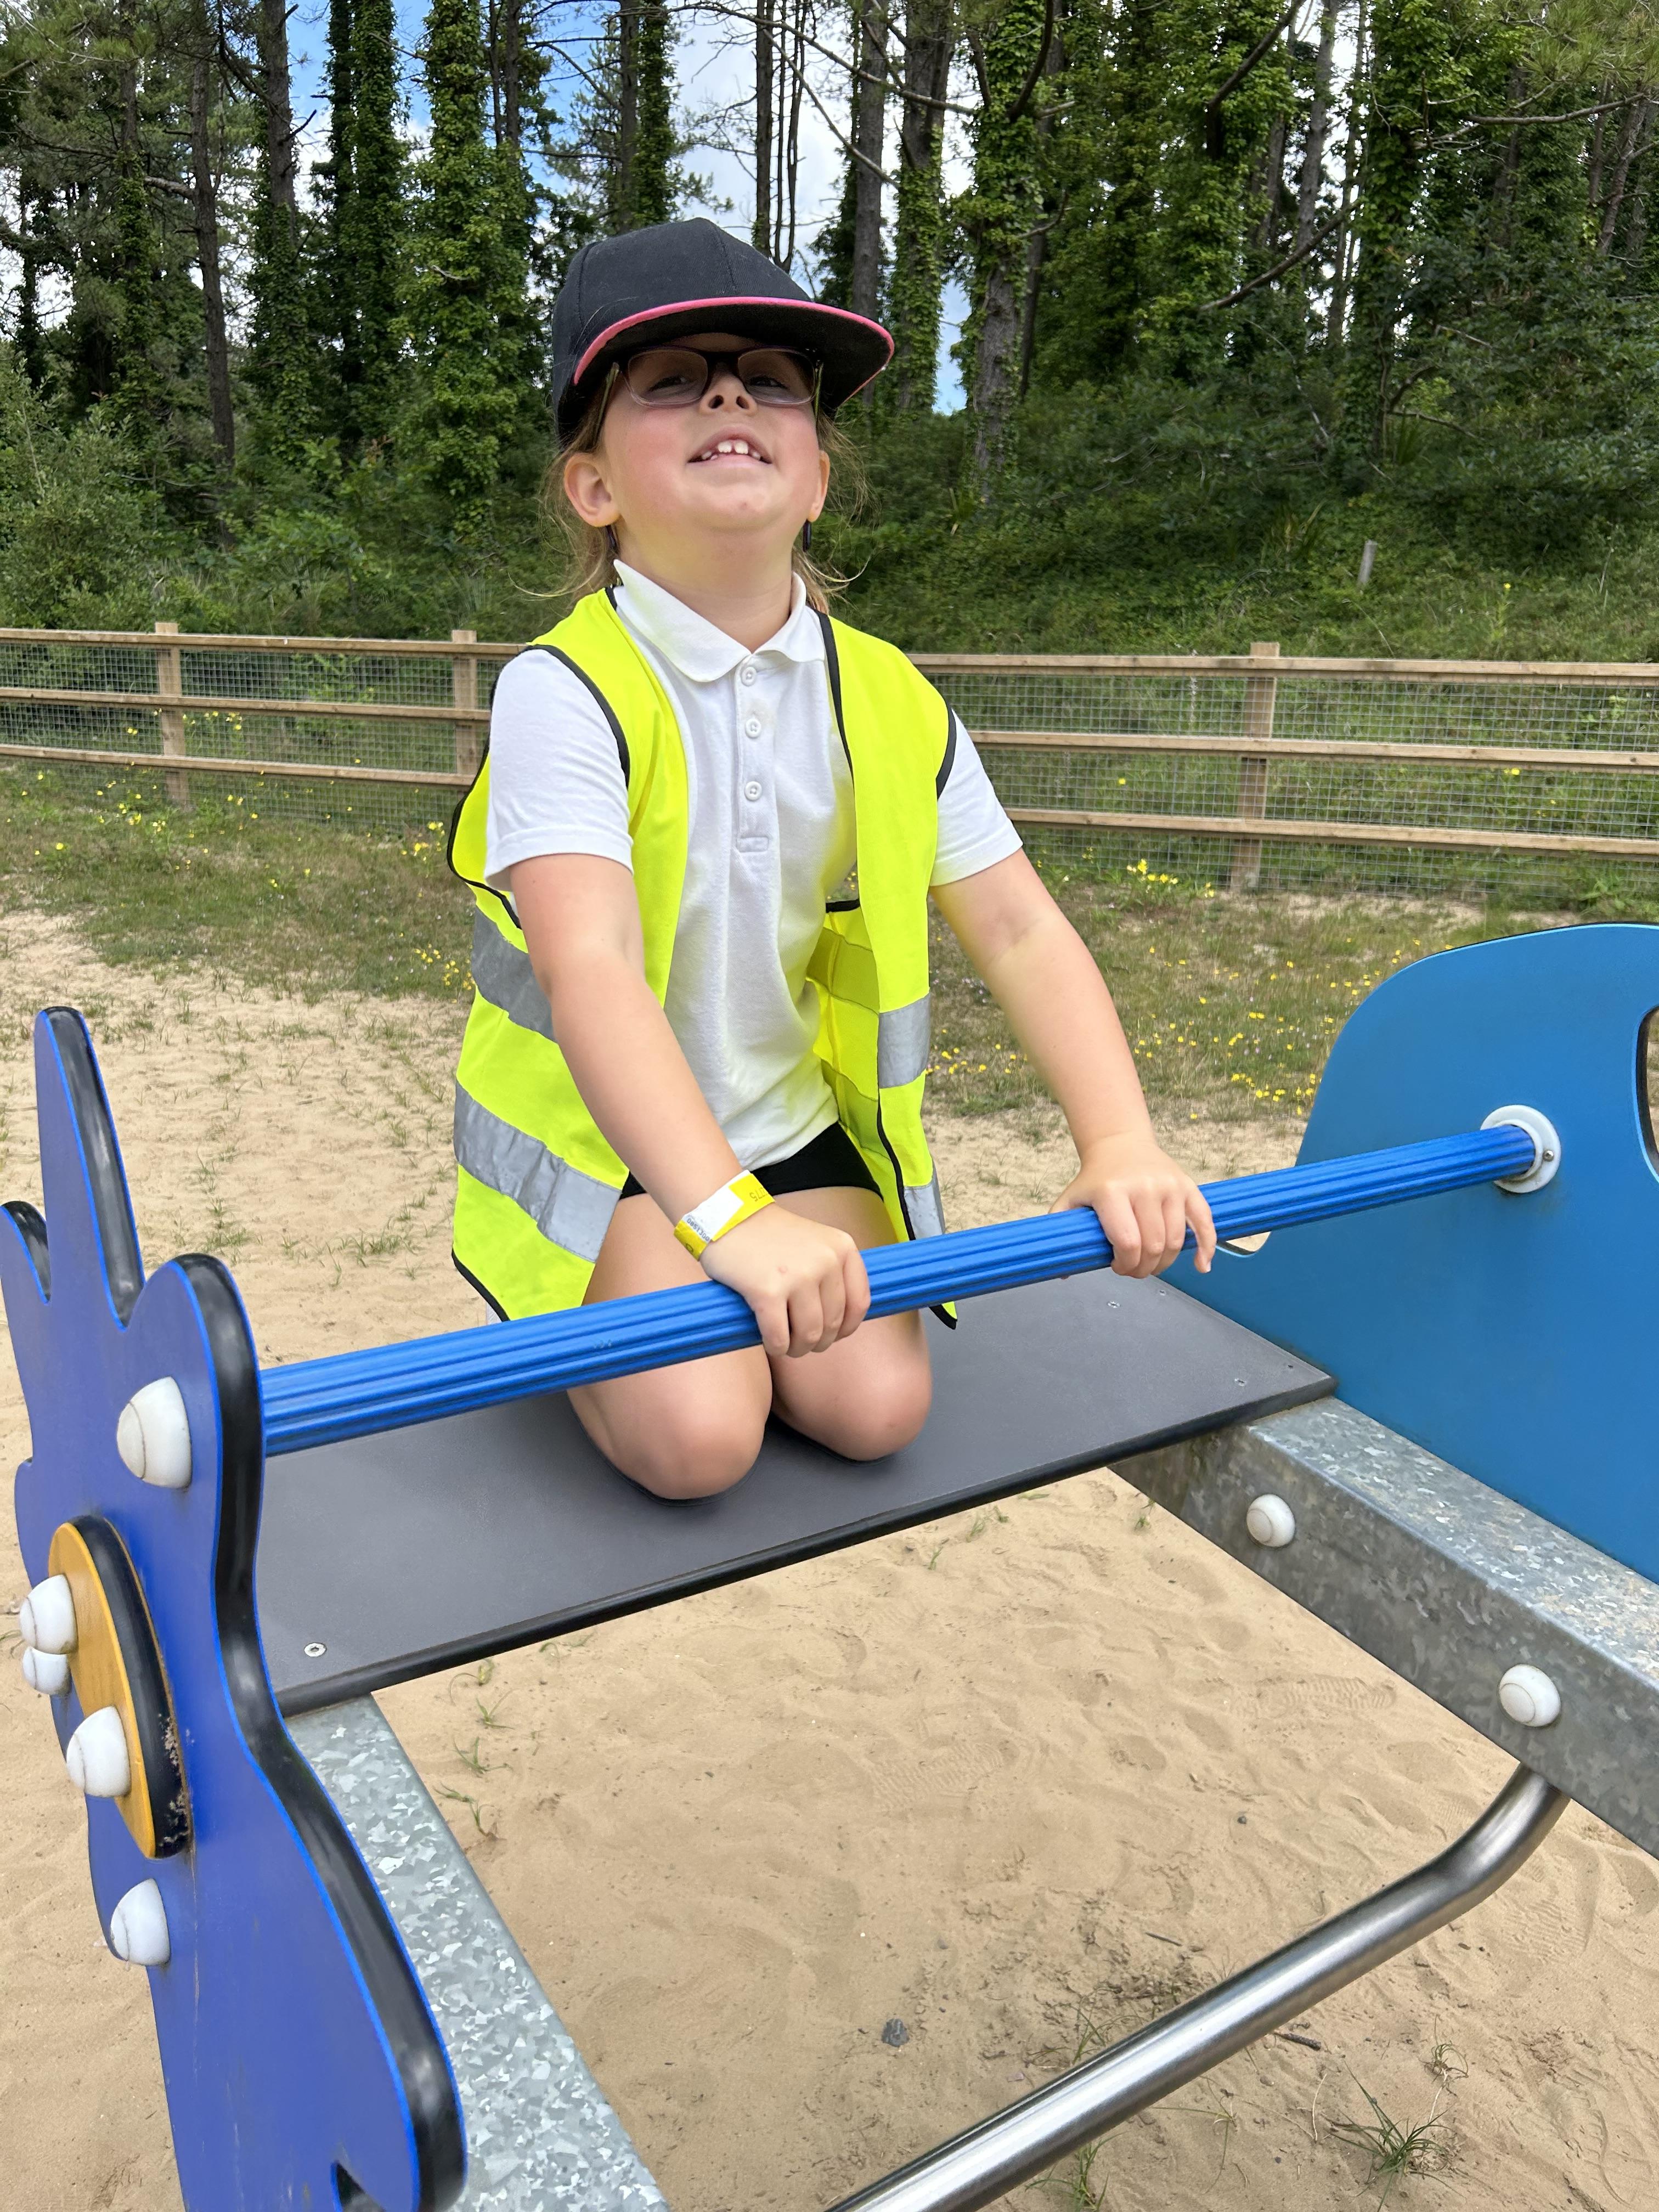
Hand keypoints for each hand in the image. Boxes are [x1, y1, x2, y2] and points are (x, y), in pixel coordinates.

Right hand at [699, 1202, 870, 1355]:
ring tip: (786, 1345)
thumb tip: (840, 1323)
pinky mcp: (768, 1291)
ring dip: (797, 1348)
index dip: (846, 1327)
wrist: (727, 1216)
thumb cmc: (770, 1236)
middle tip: (801, 1342)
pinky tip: (770, 1342)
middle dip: (818, 1342)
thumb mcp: (816, 1242)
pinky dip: (776, 1347)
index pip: (859, 1302)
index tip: (832, 1335)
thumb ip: (832, 1272)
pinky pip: (779, 1336)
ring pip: (809, 1335)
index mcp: (842, 1248)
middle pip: (832, 1323)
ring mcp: (798, 1276)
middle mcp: (826, 1261)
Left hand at [1053, 1131, 1216, 1277]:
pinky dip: (1206, 1247)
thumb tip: (1061, 1272)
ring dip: (1165, 1262)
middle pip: (1153, 1246)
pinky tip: (1201, 1266)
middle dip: (1143, 1268)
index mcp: (1113, 1192)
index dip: (1125, 1265)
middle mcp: (1145, 1187)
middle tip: (1134, 1269)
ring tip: (1151, 1264)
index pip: (1128, 1243)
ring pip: (1176, 1241)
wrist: (1120, 1144)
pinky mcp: (1188, 1186)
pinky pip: (1204, 1222)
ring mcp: (1170, 1186)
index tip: (1117, 1267)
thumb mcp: (1071, 1200)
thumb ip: (1062, 1231)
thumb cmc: (1096, 1179)